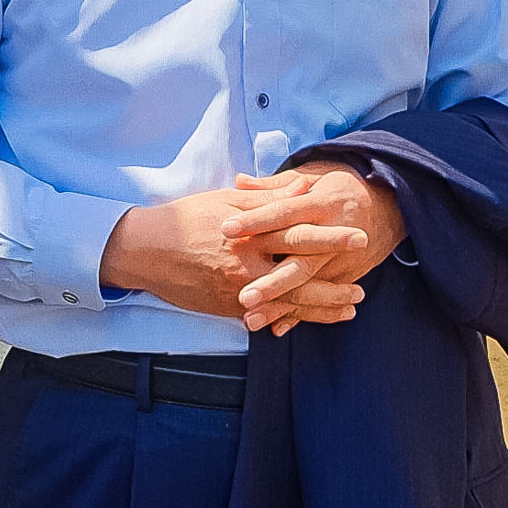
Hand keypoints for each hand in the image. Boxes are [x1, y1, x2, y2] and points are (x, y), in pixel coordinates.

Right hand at [100, 174, 359, 324]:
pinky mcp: (227, 307)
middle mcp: (245, 264)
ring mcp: (237, 290)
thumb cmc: (185, 219)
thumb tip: (304, 186)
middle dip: (333, 284)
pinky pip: (266, 315)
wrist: (143, 251)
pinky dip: (291, 318)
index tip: (360, 237)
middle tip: (363, 289)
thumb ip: (268, 198)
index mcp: (249, 233)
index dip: (331, 238)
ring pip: (287, 302)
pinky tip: (311, 320)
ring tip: (349, 309)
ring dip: (320, 308)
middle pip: (298, 275)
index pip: (298, 234)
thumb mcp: (227, 201)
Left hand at [217, 163, 404, 336]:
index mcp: (319, 203)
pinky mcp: (347, 275)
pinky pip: (322, 298)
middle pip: (299, 259)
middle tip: (243, 297)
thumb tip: (238, 181)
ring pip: (308, 285)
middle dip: (272, 281)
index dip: (255, 220)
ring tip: (250, 320)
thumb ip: (275, 184)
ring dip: (280, 305)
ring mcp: (341, 259)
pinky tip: (276, 328)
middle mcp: (332, 232)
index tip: (226, 229)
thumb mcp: (313, 175)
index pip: (283, 212)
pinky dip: (299, 313)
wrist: (390, 202)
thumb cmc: (341, 186)